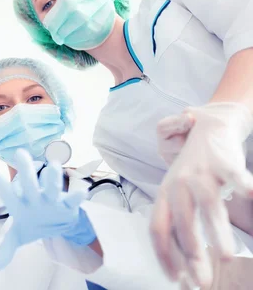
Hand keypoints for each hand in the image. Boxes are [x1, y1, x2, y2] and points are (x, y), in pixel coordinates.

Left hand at [0, 149, 93, 269]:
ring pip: (52, 186)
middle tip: (20, 153)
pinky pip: (73, 199)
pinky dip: (77, 196)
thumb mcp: (18, 236)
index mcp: (20, 204)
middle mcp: (35, 198)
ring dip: (52, 177)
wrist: (54, 223)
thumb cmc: (32, 223)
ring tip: (52, 166)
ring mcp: (51, 199)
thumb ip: (5, 247)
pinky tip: (81, 192)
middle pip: (30, 183)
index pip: (9, 196)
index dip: (2, 186)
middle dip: (26, 169)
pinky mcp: (67, 205)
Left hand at [151, 102, 252, 287]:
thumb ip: (179, 222)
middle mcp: (178, 183)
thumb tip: (184, 261)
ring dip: (217, 231)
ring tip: (227, 256)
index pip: (158, 227)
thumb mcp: (177, 194)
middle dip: (192, 253)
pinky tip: (249, 194)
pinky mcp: (222, 161)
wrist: (206, 127)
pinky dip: (243, 185)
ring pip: (207, 204)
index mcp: (164, 193)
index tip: (174, 278)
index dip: (164, 253)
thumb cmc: (193, 169)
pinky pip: (233, 174)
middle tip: (202, 280)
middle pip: (182, 221)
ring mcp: (200, 172)